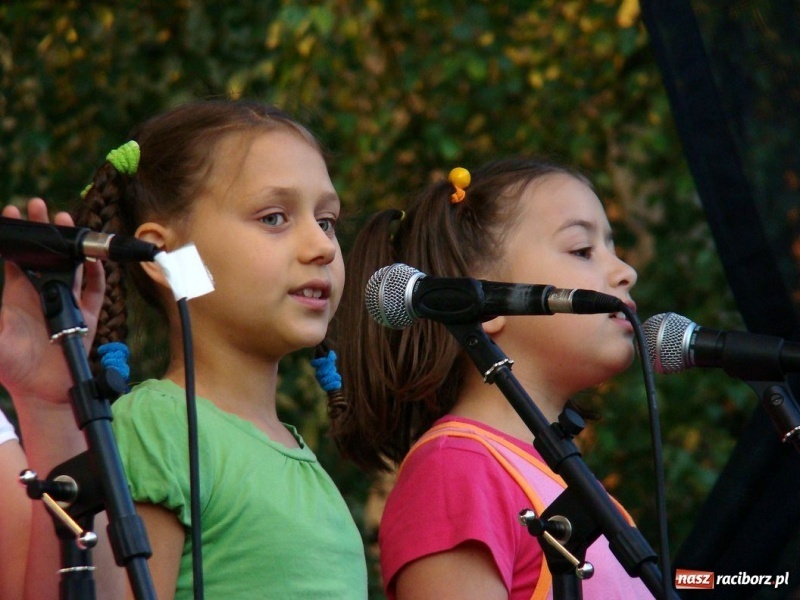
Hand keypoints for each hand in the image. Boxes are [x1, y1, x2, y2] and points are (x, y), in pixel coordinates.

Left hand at [0, 198, 104, 405]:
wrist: (43, 392)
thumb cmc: (13, 368)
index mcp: (17, 297)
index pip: (16, 259)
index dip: (15, 237)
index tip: (12, 213)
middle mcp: (42, 296)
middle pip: (46, 256)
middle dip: (43, 231)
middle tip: (40, 206)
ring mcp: (65, 305)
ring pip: (71, 268)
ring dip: (70, 246)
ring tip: (66, 221)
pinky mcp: (86, 317)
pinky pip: (95, 292)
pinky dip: (97, 276)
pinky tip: (93, 261)